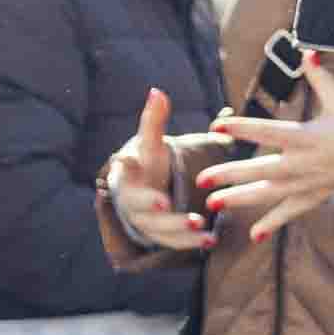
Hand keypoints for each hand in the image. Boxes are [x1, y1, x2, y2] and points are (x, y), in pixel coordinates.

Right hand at [100, 90, 215, 257]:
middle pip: (137, 204)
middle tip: (167, 203)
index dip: (124, 163)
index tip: (127, 158)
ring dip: (178, 229)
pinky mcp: (158, 235)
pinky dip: (189, 243)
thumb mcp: (150, 143)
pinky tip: (211, 241)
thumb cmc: (147, 164)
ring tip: (201, 228)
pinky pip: (172, 242)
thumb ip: (154, 120)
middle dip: (152, 204)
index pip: (122, 167)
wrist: (142, 192)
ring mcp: (143, 220)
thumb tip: (157, 91)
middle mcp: (130, 198)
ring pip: (156, 228)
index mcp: (127, 172)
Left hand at [192, 78, 333, 238]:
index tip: (216, 127)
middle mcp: (303, 163)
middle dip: (229, 175)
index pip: (267, 131)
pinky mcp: (316, 196)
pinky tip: (253, 235)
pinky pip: (291, 212)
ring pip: (268, 194)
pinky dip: (273, 224)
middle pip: (260, 170)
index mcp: (307, 136)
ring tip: (212, 204)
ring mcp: (308, 183)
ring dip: (240, 199)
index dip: (241, 129)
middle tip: (200, 179)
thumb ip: (320, 78)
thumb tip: (306, 52)